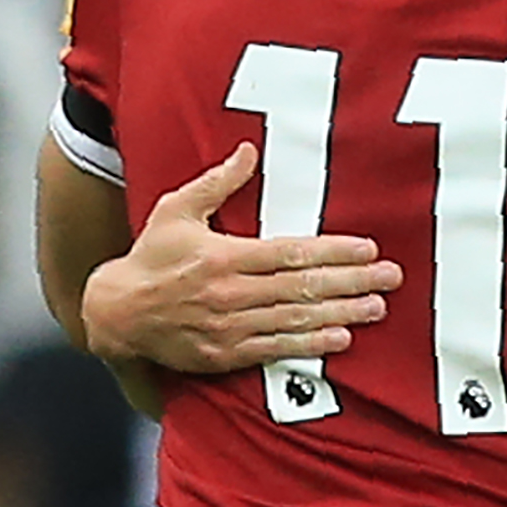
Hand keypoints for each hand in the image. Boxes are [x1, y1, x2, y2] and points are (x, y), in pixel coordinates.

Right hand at [80, 144, 401, 372]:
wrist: (116, 314)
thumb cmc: (150, 257)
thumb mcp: (176, 210)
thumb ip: (217, 182)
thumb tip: (249, 152)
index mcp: (222, 256)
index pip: (289, 253)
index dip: (333, 252)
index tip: (368, 249)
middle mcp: (229, 293)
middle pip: (301, 288)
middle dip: (350, 282)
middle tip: (390, 278)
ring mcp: (227, 328)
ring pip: (294, 320)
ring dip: (340, 314)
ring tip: (376, 308)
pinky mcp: (224, 355)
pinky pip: (274, 350)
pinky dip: (309, 345)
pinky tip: (340, 338)